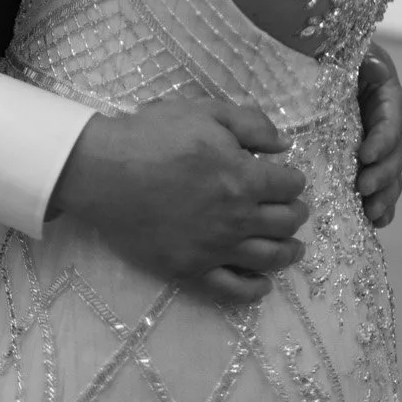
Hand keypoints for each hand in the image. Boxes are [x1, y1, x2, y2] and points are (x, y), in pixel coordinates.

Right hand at [50, 96, 308, 304]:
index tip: (288, 178)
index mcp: (243, 178)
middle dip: (296, 214)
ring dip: (289, 251)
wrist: (105, 172)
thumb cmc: (153, 136)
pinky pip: (234, 289)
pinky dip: (256, 288)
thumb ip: (250, 124)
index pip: (288, 185)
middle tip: (294, 209)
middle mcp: (237, 218)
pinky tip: (263, 283)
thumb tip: (284, 144)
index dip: (293, 179)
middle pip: (285, 223)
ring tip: (293, 247)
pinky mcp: (192, 270)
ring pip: (269, 258)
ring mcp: (216, 248)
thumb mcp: (204, 112)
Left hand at [355, 42, 401, 226]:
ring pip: (390, 176)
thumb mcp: (354, 52)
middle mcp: (388, 128)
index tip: (365, 156)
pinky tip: (375, 222)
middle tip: (364, 188)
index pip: (390, 123)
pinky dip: (382, 206)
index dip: (382, 141)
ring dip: (384, 196)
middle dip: (382, 175)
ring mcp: (379, 148)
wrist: (328, 67)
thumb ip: (365, 60)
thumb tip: (377, 68)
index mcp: (388, 101)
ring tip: (371, 213)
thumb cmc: (341, 56)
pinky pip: (381, 187)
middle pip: (393, 156)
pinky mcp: (367, 163)